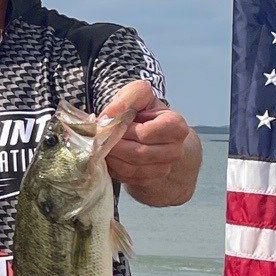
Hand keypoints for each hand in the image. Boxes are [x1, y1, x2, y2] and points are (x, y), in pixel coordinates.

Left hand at [102, 79, 201, 206]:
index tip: (111, 122)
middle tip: (99, 136)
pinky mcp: (150, 180)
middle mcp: (175, 150)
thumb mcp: (139, 96)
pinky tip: (108, 156)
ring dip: (111, 157)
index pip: (145, 134)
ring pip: (130, 168)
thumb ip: (128, 99)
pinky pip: (126, 178)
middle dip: (113, 144)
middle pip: (137, 153)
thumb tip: (108, 117)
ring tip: (101, 145)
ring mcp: (164, 168)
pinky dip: (113, 167)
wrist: (151, 134)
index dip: (124, 129)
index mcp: (176, 127)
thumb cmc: (144, 112)